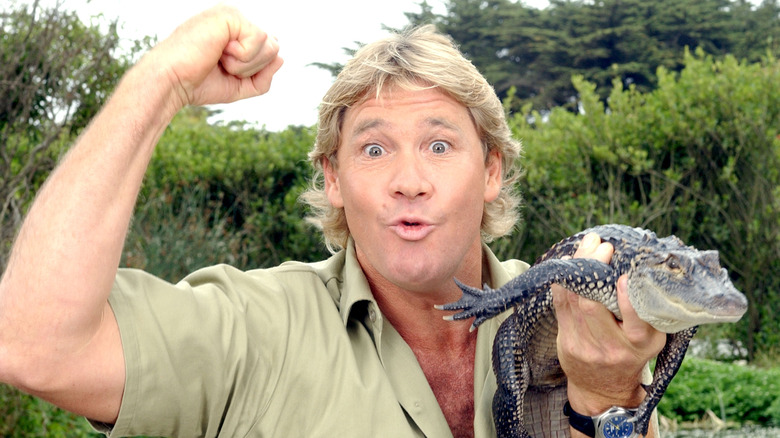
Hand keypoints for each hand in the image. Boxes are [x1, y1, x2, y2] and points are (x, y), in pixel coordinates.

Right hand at [147, 5, 283, 110]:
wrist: (172, 81)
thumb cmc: (199, 83)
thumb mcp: (239, 86)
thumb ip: (263, 76)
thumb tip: (281, 58)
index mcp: (235, 33)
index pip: (269, 51)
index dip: (254, 71)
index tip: (224, 70)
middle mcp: (235, 20)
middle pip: (274, 48)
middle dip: (253, 68)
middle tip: (222, 65)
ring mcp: (232, 15)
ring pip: (271, 45)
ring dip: (246, 63)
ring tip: (219, 58)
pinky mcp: (230, 14)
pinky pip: (260, 39)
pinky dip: (242, 56)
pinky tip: (220, 51)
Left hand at [552, 233, 666, 413]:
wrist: (604, 388)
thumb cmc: (632, 353)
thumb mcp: (651, 338)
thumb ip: (648, 310)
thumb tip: (642, 268)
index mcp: (639, 344)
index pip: (634, 321)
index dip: (627, 298)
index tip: (625, 276)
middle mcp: (611, 347)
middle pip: (592, 305)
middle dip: (593, 269)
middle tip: (601, 245)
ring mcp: (584, 346)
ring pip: (572, 301)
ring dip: (577, 268)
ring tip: (586, 246)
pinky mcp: (566, 341)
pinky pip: (560, 305)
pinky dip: (563, 281)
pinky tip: (568, 263)